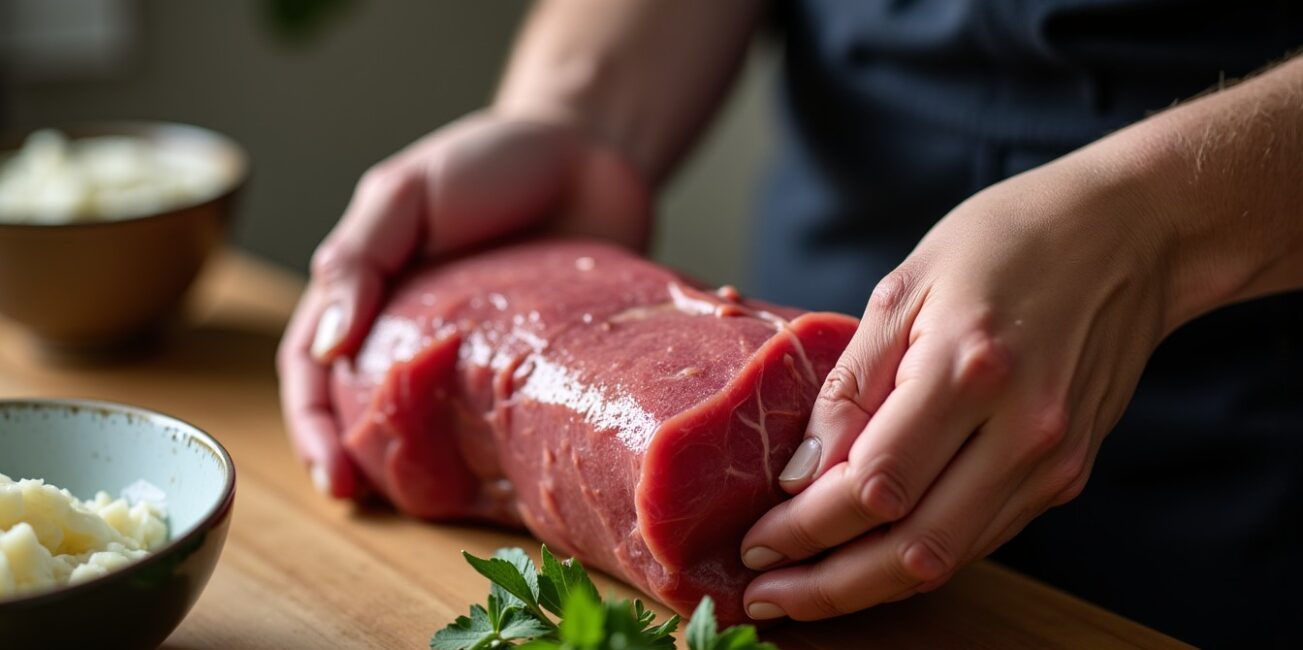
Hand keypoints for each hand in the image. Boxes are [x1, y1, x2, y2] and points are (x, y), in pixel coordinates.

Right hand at [277, 110, 650, 497]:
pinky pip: (506, 421)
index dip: (312, 423)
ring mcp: (476, 356)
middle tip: (363, 500)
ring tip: (421, 507)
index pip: (315, 366)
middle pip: (362, 407)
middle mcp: (414, 330)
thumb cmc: (493, 160)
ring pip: (431, 426)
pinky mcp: (535, 369)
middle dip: (353, 458)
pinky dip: (493, 456)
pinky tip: (499, 485)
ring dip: (417, 470)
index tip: (332, 474)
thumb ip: (359, 257)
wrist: (597, 150)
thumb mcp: (407, 191)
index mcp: (370, 290)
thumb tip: (325, 344)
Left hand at [738, 151, 1176, 619]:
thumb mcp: (905, 287)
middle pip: (911, 548)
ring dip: (868, 586)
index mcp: (969, 370)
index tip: (755, 542)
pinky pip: (981, 537)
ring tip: (803, 589)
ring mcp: (1052, 461)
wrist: (1131, 234)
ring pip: (948, 558)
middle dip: (827, 586)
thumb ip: (851, 387)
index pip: (872, 484)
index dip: (805, 527)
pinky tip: (868, 556)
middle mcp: (1021, 430)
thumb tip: (802, 474)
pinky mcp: (1067, 474)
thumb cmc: (1007, 241)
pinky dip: (918, 556)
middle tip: (765, 596)